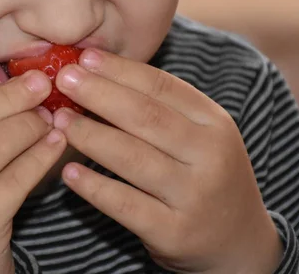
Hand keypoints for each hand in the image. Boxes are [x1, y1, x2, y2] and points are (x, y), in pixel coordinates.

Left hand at [53, 49, 282, 273]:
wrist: (238, 240)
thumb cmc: (205, 175)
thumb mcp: (199, 136)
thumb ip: (160, 109)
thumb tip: (98, 77)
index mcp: (214, 123)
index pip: (162, 87)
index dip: (120, 70)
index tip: (85, 57)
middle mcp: (209, 156)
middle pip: (146, 117)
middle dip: (99, 94)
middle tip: (64, 80)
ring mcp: (193, 196)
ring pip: (133, 158)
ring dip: (90, 136)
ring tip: (60, 121)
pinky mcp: (174, 232)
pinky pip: (126, 204)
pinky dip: (93, 186)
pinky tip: (68, 172)